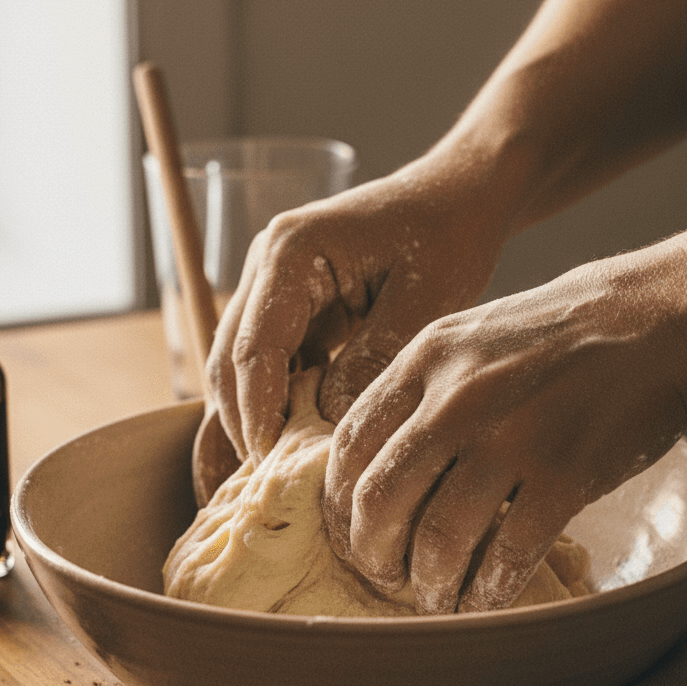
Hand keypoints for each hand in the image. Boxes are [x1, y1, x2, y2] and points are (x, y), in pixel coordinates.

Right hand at [206, 150, 507, 461]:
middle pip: (230, 363)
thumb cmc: (446, 236)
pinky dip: (276, 408)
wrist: (457, 198)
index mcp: (291, 253)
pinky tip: (292, 449)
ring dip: (253, 421)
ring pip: (240, 370)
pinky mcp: (289, 311)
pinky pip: (269, 368)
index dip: (258, 414)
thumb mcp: (423, 301)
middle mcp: (265, 268)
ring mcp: (271, 290)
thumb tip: (325, 423)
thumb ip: (372, 360)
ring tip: (269, 480)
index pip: (254, 349)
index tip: (271, 468)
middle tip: (265, 487)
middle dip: (243, 427)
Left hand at [322, 251, 686, 613]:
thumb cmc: (562, 330)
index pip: (349, 443)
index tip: (349, 528)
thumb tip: (384, 461)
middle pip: (380, 498)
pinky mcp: (565, 475)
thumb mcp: (471, 336)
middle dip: (371, 552)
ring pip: (440, 537)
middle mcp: (456, 399)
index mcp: (425, 359)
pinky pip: (509, 554)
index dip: (339, 499)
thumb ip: (422, 390)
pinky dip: (489, 589)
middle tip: (382, 575)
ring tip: (435, 596)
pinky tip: (485, 600)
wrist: (660, 317)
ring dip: (430, 582)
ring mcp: (511, 438)